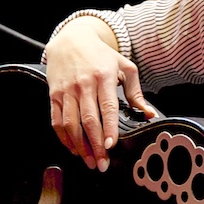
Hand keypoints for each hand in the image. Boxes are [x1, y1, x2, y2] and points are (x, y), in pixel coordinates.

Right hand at [45, 16, 156, 170]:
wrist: (71, 39)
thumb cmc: (101, 55)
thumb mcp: (124, 67)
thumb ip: (137, 93)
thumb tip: (149, 114)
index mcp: (104, 77)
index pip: (107, 107)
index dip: (108, 128)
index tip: (111, 146)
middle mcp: (84, 84)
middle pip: (88, 120)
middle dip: (95, 145)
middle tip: (102, 164)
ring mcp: (67, 90)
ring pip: (70, 123)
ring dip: (79, 146)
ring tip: (89, 161)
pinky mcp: (54, 95)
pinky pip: (56, 120)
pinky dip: (64, 137)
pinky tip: (73, 148)